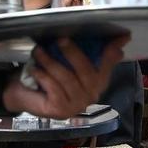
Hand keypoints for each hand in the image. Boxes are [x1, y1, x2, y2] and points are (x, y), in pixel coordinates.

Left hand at [13, 37, 127, 118]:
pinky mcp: (61, 110)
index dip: (112, 51)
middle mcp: (92, 94)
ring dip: (50, 62)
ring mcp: (77, 105)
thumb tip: (121, 36)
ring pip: (66, 78)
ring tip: (39, 51)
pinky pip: (54, 88)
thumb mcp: (69, 59)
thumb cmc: (51, 75)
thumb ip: (90, 48)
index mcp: (99, 81)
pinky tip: (35, 69)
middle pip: (86, 71)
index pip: (108, 63)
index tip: (121, 36)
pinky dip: (43, 76)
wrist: (26, 96)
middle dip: (73, 53)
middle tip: (60, 40)